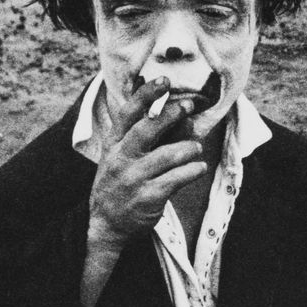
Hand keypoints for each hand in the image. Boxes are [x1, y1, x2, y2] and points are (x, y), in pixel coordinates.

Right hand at [87, 76, 207, 254]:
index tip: (164, 80)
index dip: (147, 95)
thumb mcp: (120, 157)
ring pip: (168, 155)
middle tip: (189, 106)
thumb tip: (177, 112)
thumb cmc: (119, 184)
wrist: (107, 225)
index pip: (128, 113)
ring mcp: (133, 179)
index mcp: (114, 144)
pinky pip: (177, 178)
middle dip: (171, 114)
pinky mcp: (148, 198)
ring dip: (188, 148)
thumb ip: (143, 136)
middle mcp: (121, 159)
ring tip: (196, 147)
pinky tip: (199, 167)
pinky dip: (193, 170)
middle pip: (147, 129)